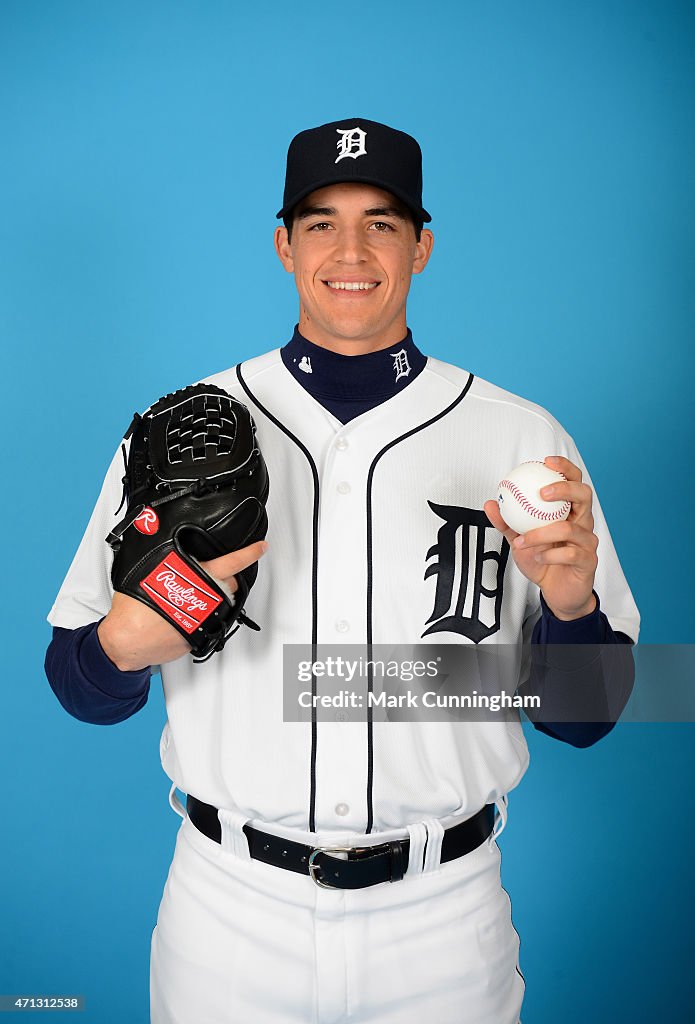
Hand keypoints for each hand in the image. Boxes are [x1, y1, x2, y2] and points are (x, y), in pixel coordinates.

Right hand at [98, 541, 268, 670]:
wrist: (128, 642)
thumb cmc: (133, 609)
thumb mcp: (145, 571)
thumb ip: (162, 558)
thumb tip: (161, 544)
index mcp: (194, 578)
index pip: (231, 562)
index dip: (249, 553)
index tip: (260, 547)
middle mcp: (204, 598)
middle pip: (232, 583)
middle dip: (228, 578)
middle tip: (213, 575)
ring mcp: (206, 618)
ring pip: (224, 602)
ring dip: (217, 596)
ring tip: (196, 595)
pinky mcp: (202, 635)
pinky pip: (212, 621)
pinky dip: (205, 615)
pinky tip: (188, 612)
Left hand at [483, 456, 597, 620]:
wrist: (556, 592)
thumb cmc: (543, 560)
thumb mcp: (520, 540)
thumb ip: (506, 522)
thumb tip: (491, 503)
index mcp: (569, 511)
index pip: (574, 481)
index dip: (565, 467)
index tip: (546, 461)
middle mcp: (583, 522)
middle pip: (584, 494)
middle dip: (564, 488)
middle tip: (542, 493)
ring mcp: (588, 541)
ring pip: (569, 528)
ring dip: (540, 534)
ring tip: (523, 541)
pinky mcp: (588, 560)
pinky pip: (569, 553)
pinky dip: (549, 554)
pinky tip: (539, 557)